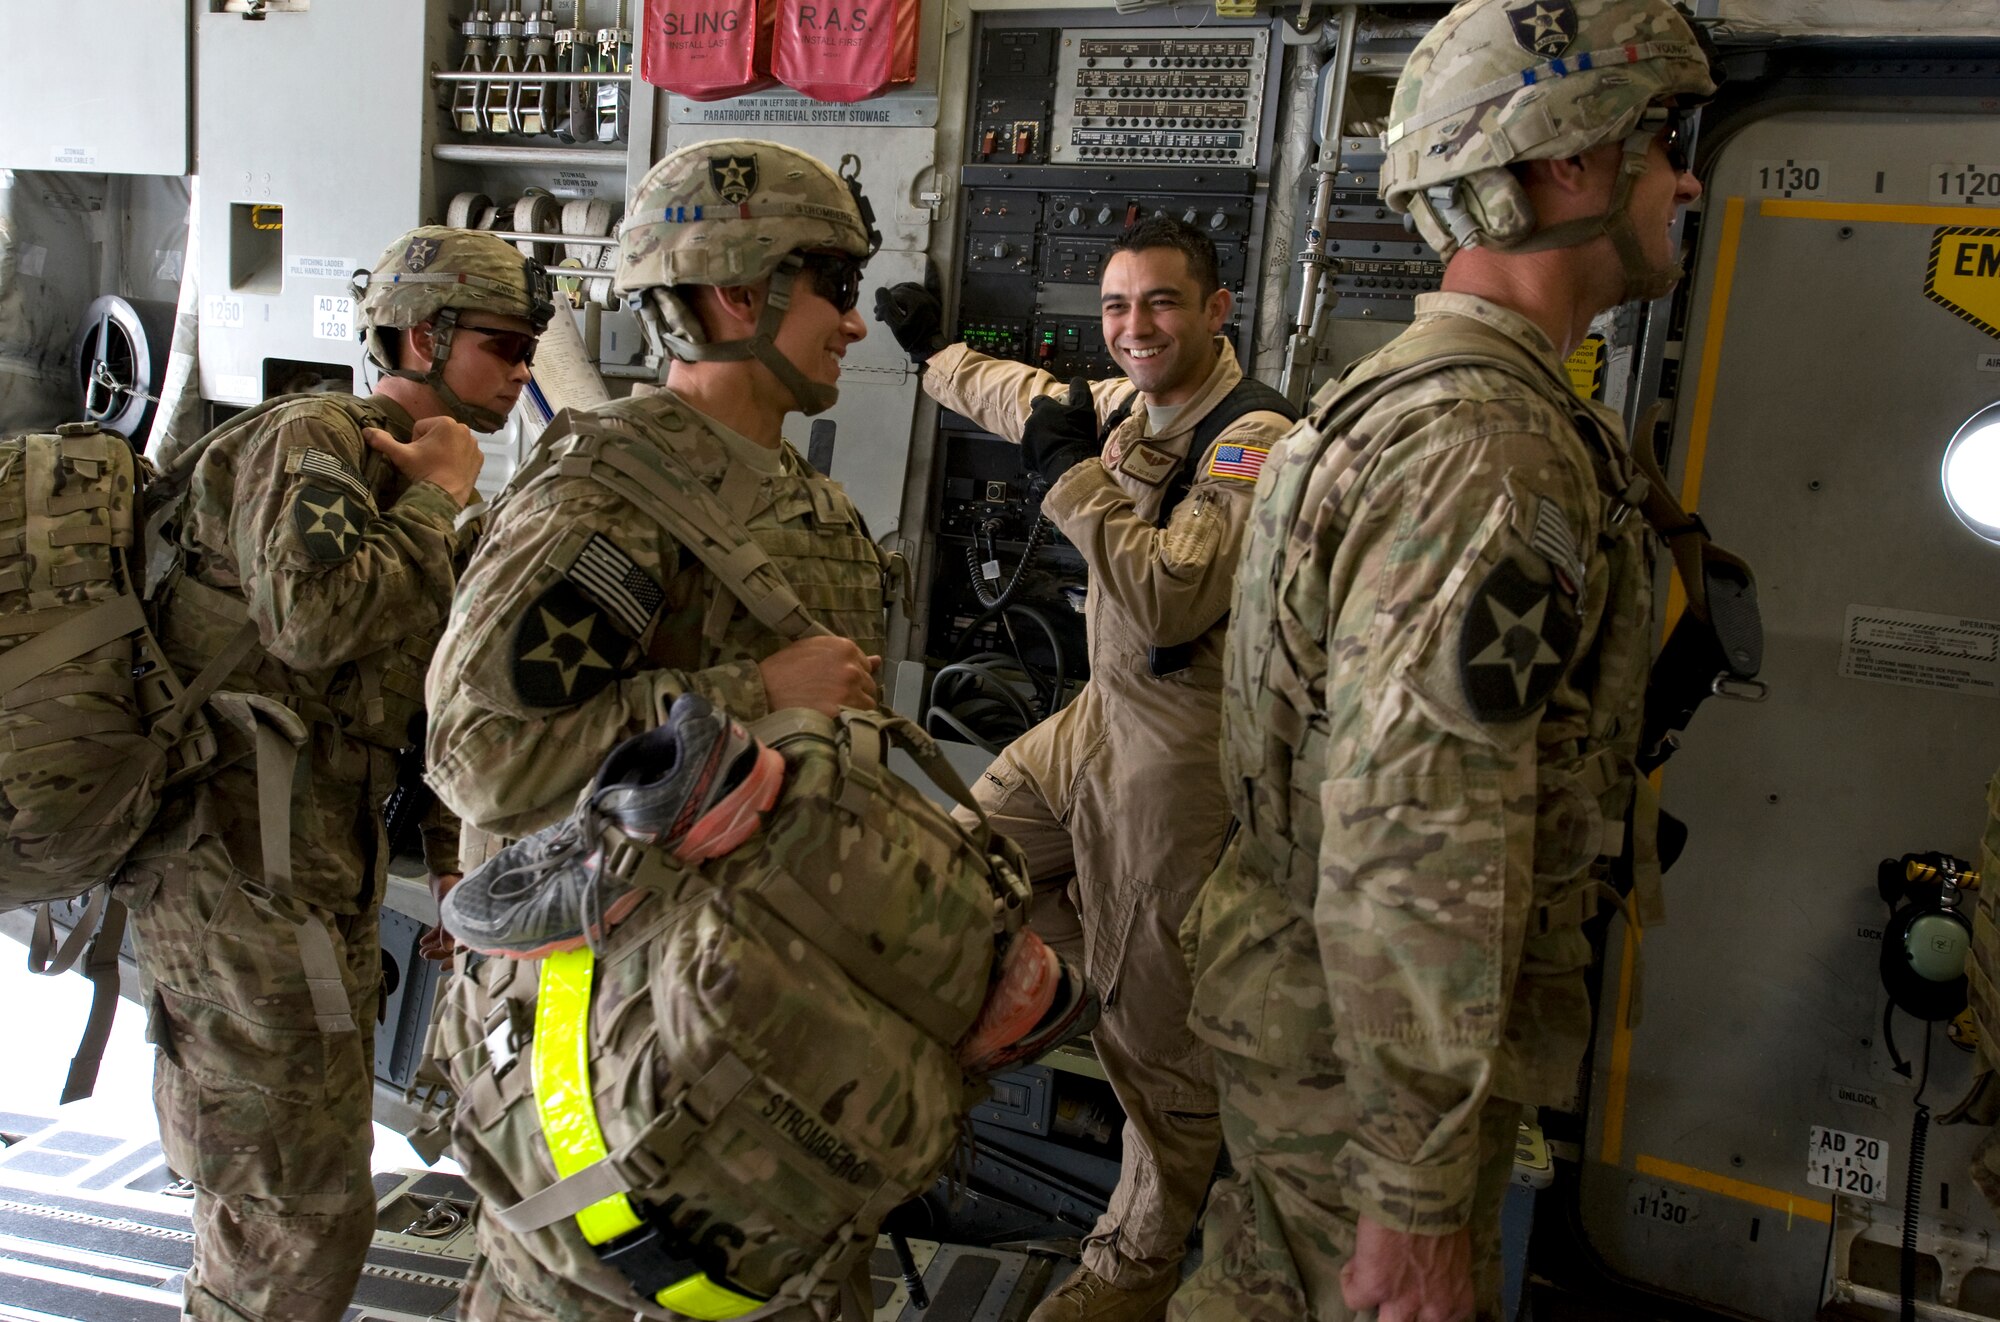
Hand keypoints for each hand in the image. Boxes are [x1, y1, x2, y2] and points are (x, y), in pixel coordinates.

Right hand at [366, 416, 483, 507]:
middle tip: (427, 462)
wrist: (445, 496)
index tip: (418, 455)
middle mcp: (464, 429)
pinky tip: (450, 470)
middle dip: (430, 445)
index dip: (414, 442)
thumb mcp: (401, 455)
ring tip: (438, 467)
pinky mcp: (480, 458)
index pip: (421, 427)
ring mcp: (474, 444)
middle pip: (437, 434)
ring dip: (444, 451)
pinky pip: (464, 453)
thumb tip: (366, 430)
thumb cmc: (423, 471)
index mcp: (445, 423)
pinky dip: (457, 460)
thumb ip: (383, 441)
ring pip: (451, 443)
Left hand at [418, 872, 462, 961]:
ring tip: (422, 951)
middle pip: (455, 946)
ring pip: (447, 939)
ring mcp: (458, 920)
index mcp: (474, 924)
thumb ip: (448, 929)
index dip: (454, 959)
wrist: (446, 871)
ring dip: (435, 946)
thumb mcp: (450, 908)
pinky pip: (442, 930)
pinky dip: (433, 936)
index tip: (442, 967)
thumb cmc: (453, 887)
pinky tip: (423, 941)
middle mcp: (467, 924)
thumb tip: (446, 948)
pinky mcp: (450, 916)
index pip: (466, 948)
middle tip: (426, 956)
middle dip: (440, 954)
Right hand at [758, 635, 880, 715]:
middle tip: (834, 700)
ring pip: (868, 703)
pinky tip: (835, 720)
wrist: (762, 692)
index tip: (838, 685)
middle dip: (856, 693)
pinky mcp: (845, 711)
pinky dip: (851, 721)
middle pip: (869, 685)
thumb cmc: (782, 670)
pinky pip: (861, 719)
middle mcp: (852, 666)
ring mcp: (850, 690)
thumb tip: (877, 661)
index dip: (853, 678)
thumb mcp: (811, 651)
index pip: (866, 666)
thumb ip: (843, 655)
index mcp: (845, 647)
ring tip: (834, 712)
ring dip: (855, 709)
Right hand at [872, 283, 946, 362]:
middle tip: (881, 310)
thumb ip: (887, 309)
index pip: (895, 296)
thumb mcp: (897, 328)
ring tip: (890, 303)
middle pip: (901, 290)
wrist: (931, 348)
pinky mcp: (932, 302)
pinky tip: (901, 301)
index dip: (883, 303)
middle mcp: (925, 297)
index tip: (877, 315)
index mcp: (917, 303)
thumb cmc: (913, 340)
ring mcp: (930, 298)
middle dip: (889, 298)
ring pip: (909, 287)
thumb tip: (879, 290)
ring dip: (897, 293)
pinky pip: (917, 290)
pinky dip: (907, 293)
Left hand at [1020, 378, 1100, 486]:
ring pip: (1034, 436)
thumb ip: (1080, 390)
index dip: (1050, 406)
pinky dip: (1039, 455)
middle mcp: (1031, 421)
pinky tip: (1051, 458)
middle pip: (1037, 420)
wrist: (1071, 463)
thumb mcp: (1085, 408)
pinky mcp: (1025, 457)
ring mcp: (1026, 440)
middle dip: (1046, 424)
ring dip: (1042, 439)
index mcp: (1043, 408)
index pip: (1041, 401)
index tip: (1058, 413)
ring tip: (1058, 446)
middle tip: (1062, 432)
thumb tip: (1076, 379)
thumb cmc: (1078, 433)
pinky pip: (1031, 453)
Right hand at [1341, 1218, 1474, 1321]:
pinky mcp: (1374, 1287)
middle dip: (1402, 1310)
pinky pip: (1354, 1297)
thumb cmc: (1446, 1211)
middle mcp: (1434, 1310)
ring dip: (1378, 1300)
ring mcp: (1403, 1302)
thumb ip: (1443, 1269)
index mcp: (1458, 1300)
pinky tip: (1358, 1259)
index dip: (1426, 1304)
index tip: (1418, 1284)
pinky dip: (1352, 1278)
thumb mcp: (1454, 1250)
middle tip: (1395, 1283)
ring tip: (1372, 1276)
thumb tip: (1426, 1262)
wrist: (1423, 1193)